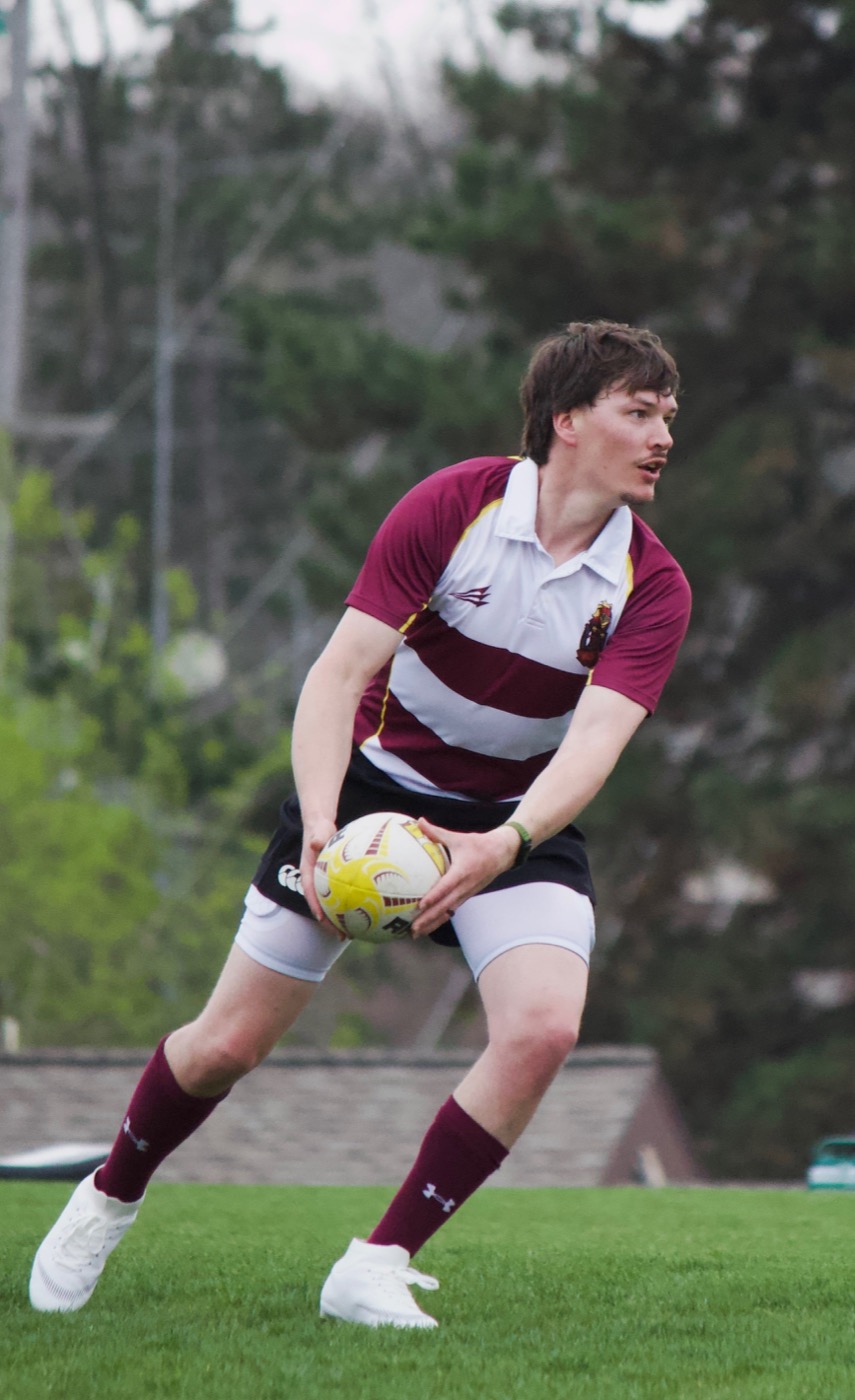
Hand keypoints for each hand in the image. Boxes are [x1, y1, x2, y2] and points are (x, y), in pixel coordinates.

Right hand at [299, 818, 346, 937]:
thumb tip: (315, 842)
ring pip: (333, 905)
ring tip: (356, 933)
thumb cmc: (320, 829)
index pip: (309, 892)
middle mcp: (316, 882)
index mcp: (308, 873)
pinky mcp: (335, 883)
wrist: (321, 827)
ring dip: (342, 919)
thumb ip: (317, 837)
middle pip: (322, 907)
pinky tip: (369, 913)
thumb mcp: (318, 831)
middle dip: (331, 923)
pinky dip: (354, 904)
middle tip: (343, 936)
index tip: (322, 918)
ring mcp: (325, 884)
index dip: (315, 907)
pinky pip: (344, 896)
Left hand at [410, 819, 520, 936]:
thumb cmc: (479, 844)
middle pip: (445, 906)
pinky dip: (441, 918)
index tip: (421, 905)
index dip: (434, 897)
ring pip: (448, 912)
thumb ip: (437, 832)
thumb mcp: (458, 837)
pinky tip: (428, 925)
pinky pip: (452, 910)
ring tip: (416, 933)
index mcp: (462, 872)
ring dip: (433, 923)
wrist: (503, 853)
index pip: (446, 887)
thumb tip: (419, 821)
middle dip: (429, 919)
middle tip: (413, 928)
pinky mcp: (467, 896)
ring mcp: (467, 893)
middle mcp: (465, 886)